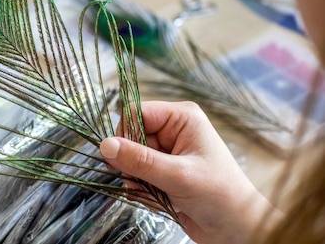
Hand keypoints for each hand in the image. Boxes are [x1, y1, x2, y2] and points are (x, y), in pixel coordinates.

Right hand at [100, 101, 279, 243]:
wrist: (236, 230)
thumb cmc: (219, 196)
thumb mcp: (177, 176)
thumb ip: (140, 160)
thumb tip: (105, 145)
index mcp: (181, 118)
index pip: (136, 113)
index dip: (125, 134)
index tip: (120, 158)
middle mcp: (173, 130)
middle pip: (131, 136)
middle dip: (132, 162)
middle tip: (139, 181)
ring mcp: (168, 151)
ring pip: (131, 157)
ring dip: (136, 178)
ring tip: (152, 193)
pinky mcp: (164, 170)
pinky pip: (138, 173)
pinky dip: (141, 188)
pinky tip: (156, 198)